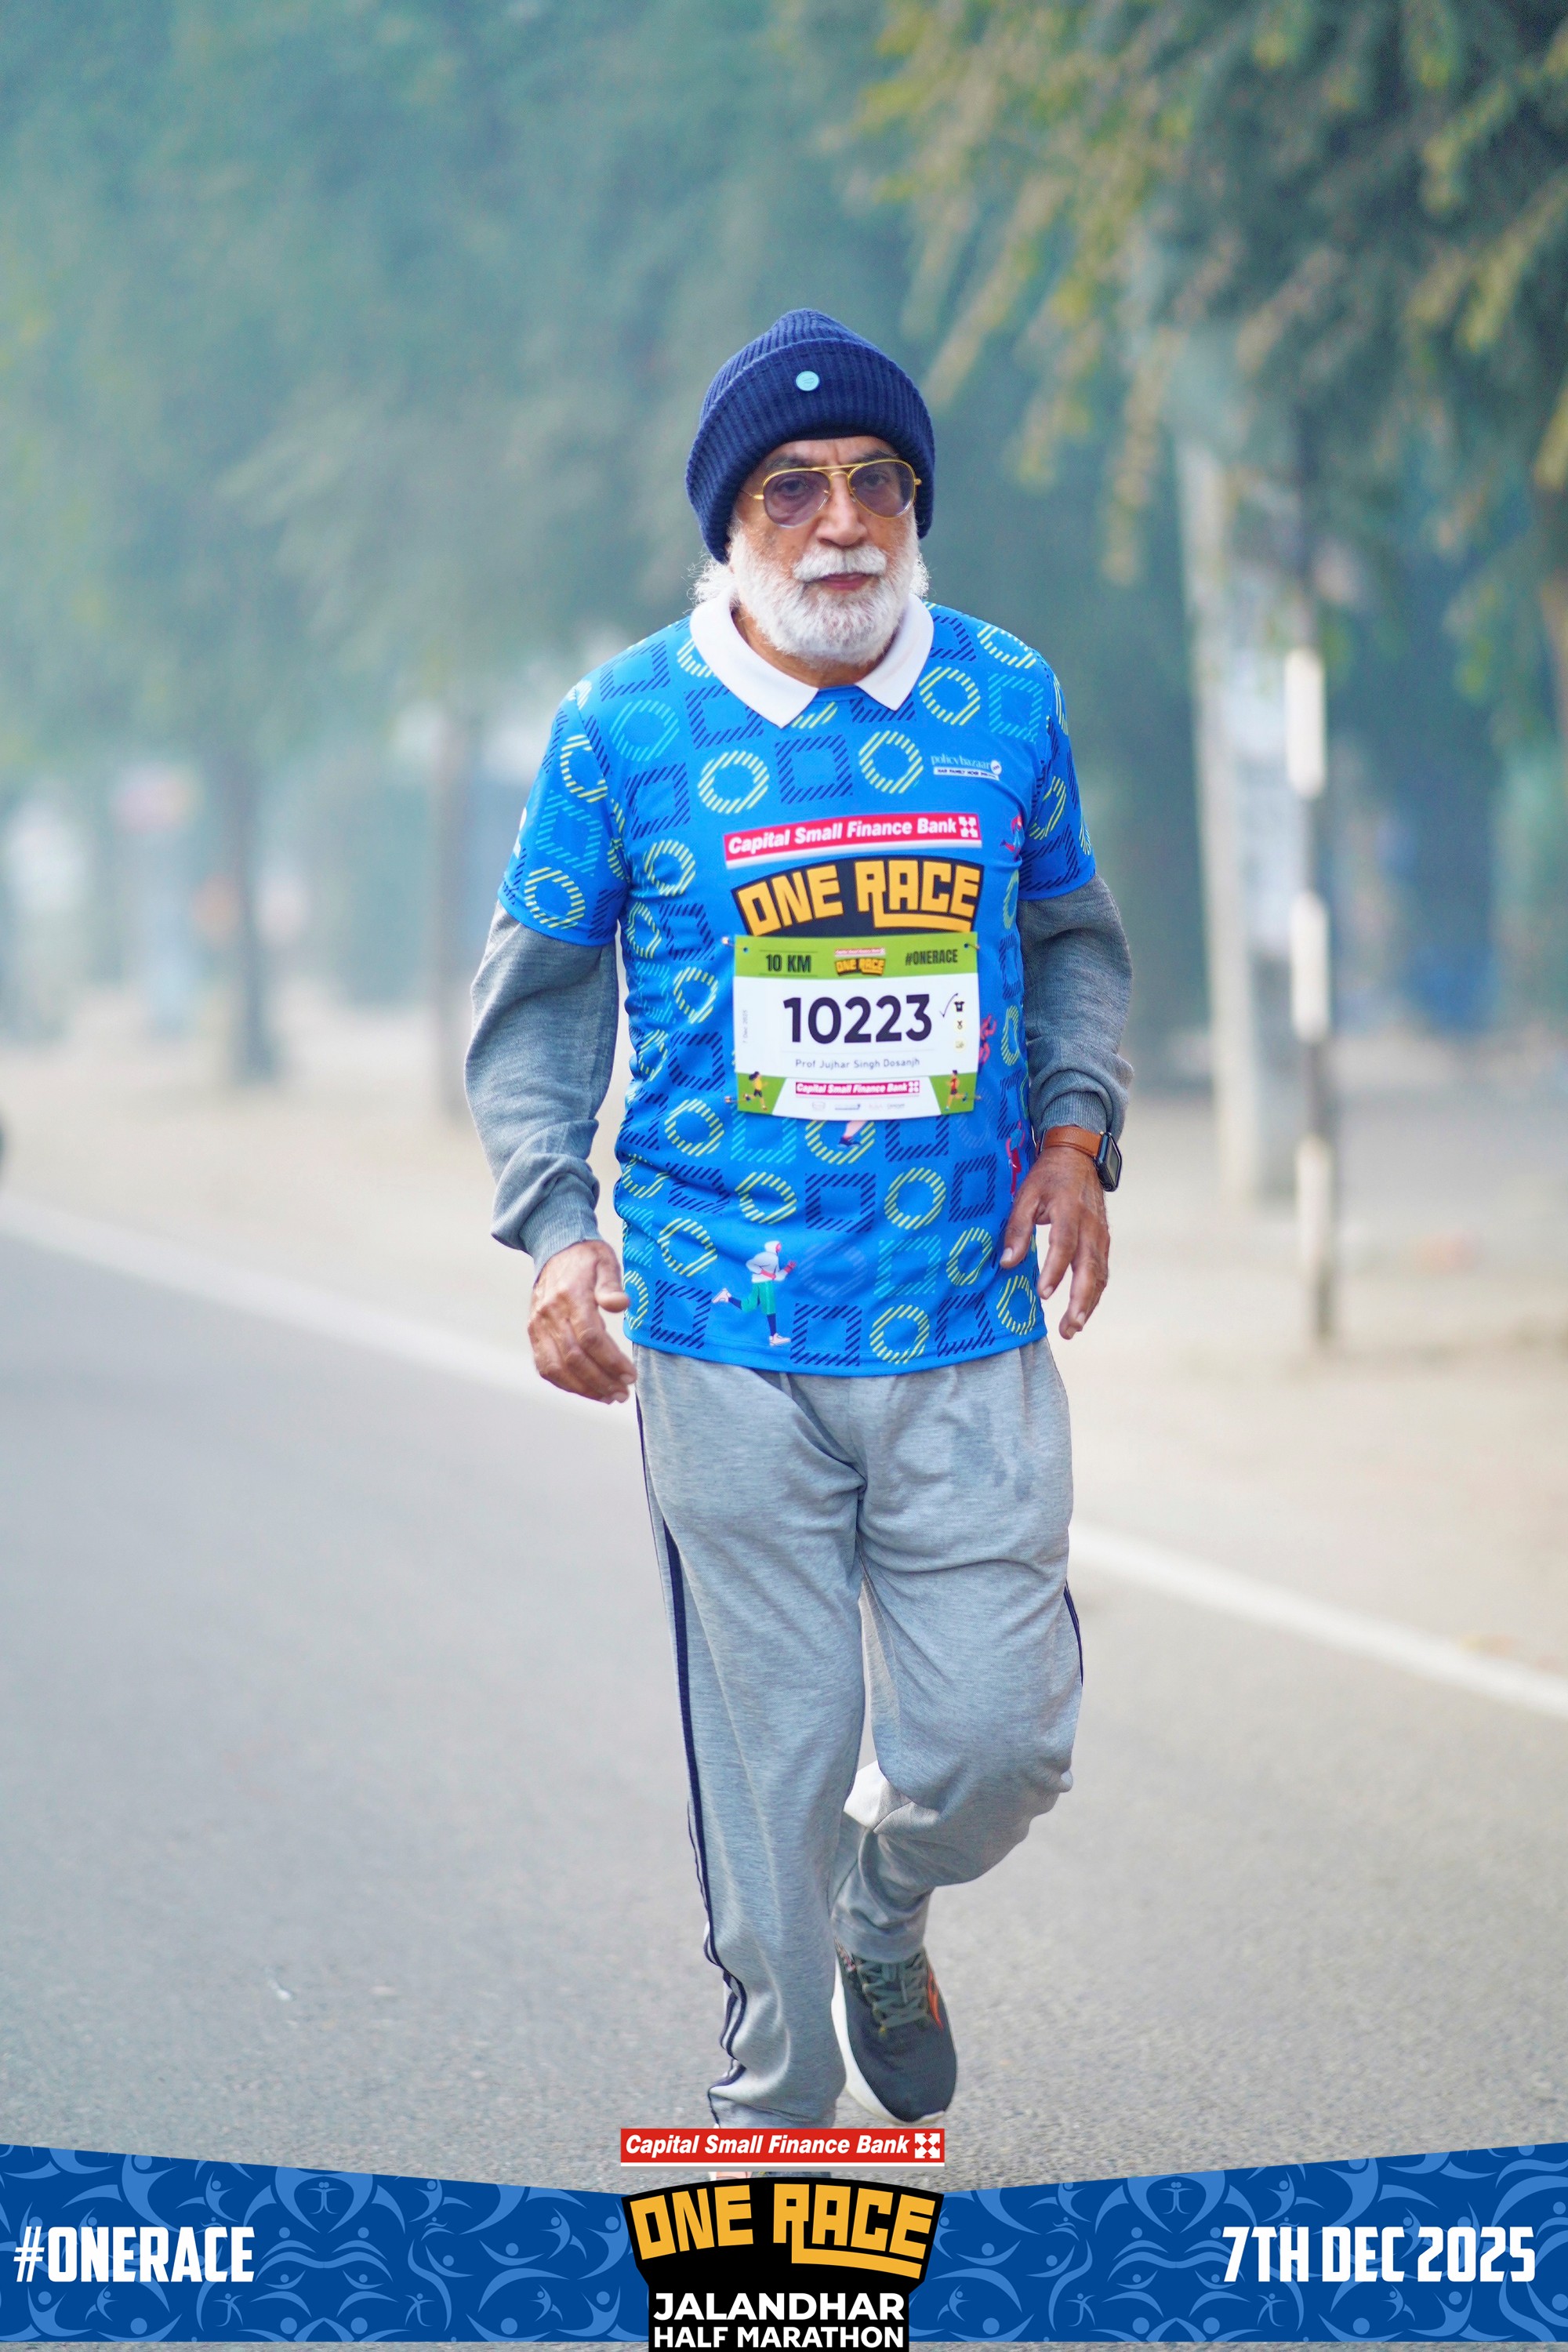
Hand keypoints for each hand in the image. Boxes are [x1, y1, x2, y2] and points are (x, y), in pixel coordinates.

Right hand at [528, 1239, 635, 1402]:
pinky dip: (565, 1384)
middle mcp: (550, 1314)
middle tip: (624, 1393)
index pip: (590, 1337)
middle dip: (601, 1380)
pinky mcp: (534, 1334)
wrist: (554, 1250)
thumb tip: (620, 1304)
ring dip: (584, 1388)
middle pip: (574, 1358)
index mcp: (570, 1296)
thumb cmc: (586, 1259)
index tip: (630, 1375)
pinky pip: (545, 1366)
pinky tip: (588, 1390)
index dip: (611, 1361)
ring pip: (557, 1368)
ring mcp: (538, 1326)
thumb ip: (612, 1284)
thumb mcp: (605, 1262)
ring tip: (608, 1397)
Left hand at [998, 1144, 1110, 1339]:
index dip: (1055, 1270)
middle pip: (1089, 1267)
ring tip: (1073, 1328)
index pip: (1064, 1244)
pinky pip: (1102, 1271)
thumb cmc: (1048, 1177)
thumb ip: (1017, 1228)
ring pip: (1100, 1275)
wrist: (1079, 1157)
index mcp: (1068, 1211)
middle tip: (1069, 1326)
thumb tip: (1007, 1263)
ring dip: (1089, 1303)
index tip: (1043, 1294)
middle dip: (1080, 1300)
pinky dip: (1095, 1294)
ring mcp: (1101, 1235)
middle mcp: (1090, 1226)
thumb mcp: (1026, 1195)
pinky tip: (1083, 1311)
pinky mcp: (1104, 1241)